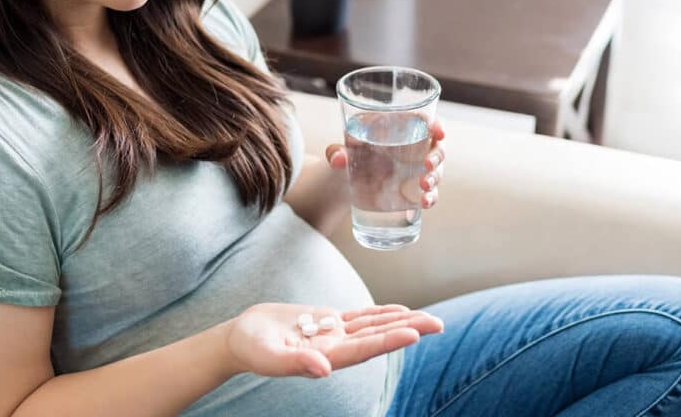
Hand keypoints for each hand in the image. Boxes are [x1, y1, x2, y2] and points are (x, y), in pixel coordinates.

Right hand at [225, 303, 444, 378]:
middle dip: (409, 330)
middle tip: (439, 325)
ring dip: (402, 320)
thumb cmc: (252, 349)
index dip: (389, 341)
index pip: (364, 349)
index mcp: (326, 358)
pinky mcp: (328, 322)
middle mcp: (337, 348)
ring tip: (429, 318)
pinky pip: (360, 318)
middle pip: (378, 338)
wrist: (242, 339)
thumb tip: (325, 369)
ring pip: (374, 326)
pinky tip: (400, 311)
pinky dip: (381, 314)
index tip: (414, 333)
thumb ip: (297, 363)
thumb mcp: (270, 356)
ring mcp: (335, 335)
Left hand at [325, 118, 445, 209]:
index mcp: (397, 128)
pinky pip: (429, 192)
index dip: (435, 124)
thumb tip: (337, 159)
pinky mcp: (413, 190)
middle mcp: (412, 147)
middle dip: (437, 155)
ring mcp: (415, 169)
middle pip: (436, 146)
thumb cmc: (347, 156)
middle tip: (427, 165)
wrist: (343, 184)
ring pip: (436, 170)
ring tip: (424, 186)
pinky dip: (431, 197)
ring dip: (435, 178)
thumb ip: (337, 152)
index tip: (438, 132)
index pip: (423, 120)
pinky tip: (425, 202)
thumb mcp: (340, 151)